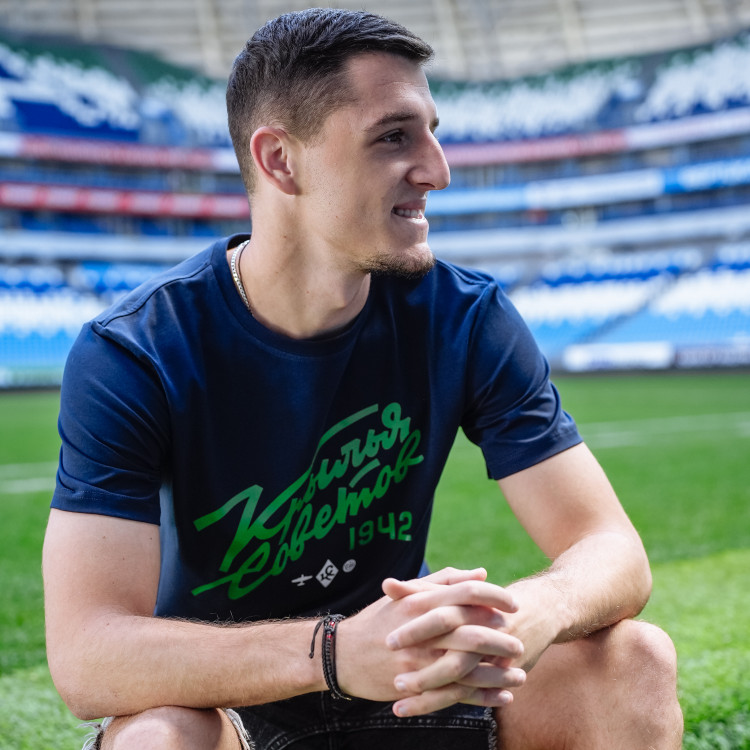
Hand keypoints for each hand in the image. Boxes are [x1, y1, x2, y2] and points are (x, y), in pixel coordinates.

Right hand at [334, 568, 525, 715]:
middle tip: (520, 642)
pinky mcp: (416, 685)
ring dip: (497, 673)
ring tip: (520, 674)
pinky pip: (455, 693)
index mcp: (422, 602)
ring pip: (467, 666)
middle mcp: (423, 629)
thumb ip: (445, 581)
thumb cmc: (378, 620)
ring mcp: (419, 659)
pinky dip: (482, 696)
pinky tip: (502, 696)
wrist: (342, 654)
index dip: (494, 597)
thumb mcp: (406, 593)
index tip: (514, 604)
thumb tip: (480, 573)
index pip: (467, 593)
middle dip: (500, 639)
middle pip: (471, 630)